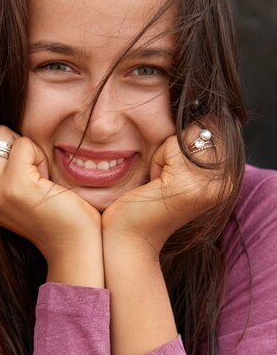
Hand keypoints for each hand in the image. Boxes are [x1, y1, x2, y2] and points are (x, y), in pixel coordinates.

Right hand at [0, 126, 103, 285]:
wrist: (71, 244)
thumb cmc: (50, 211)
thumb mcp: (12, 189)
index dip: (11, 152)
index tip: (26, 182)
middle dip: (18, 148)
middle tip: (34, 179)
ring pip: (6, 136)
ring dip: (30, 153)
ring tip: (40, 182)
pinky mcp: (14, 185)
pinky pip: (24, 144)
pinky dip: (41, 157)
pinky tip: (47, 184)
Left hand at [102, 123, 228, 253]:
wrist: (128, 241)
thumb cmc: (144, 206)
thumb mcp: (176, 173)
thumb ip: (191, 149)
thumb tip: (196, 113)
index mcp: (225, 180)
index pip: (210, 130)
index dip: (182, 147)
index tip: (170, 179)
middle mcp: (224, 183)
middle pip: (198, 131)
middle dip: (172, 150)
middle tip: (161, 183)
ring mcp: (209, 184)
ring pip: (183, 138)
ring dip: (162, 157)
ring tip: (157, 186)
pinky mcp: (187, 183)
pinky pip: (169, 147)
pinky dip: (155, 163)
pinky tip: (153, 188)